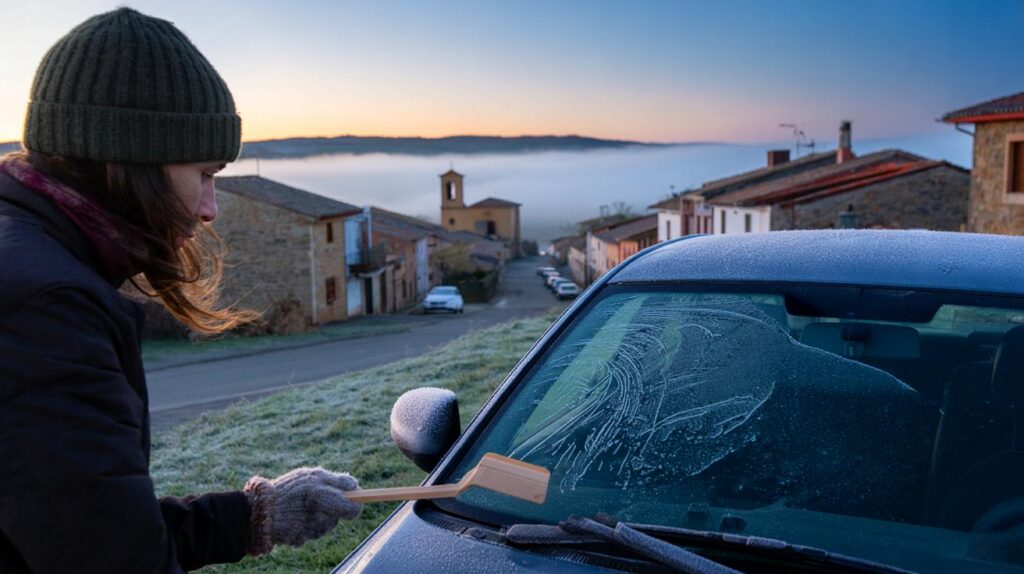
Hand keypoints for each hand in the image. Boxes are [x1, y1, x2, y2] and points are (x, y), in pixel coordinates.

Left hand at [244, 467, 361, 554]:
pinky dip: (305, 533)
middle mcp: (316, 494)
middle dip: (333, 515)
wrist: (260, 513)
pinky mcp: (298, 528)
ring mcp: (308, 512)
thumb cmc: (289, 498)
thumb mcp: (318, 495)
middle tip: (321, 515)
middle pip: (340, 508)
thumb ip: (340, 501)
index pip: (347, 484)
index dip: (355, 494)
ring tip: (304, 523)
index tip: (358, 503)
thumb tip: (357, 509)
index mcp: (320, 480)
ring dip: (318, 526)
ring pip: (326, 524)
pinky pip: (311, 533)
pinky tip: (294, 530)